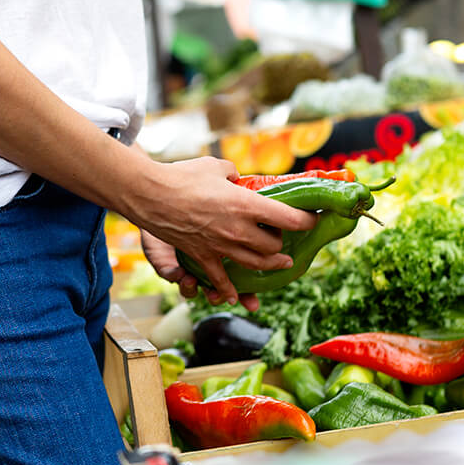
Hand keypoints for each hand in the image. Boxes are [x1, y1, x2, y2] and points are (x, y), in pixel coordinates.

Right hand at [121, 157, 316, 307]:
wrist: (150, 194)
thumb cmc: (183, 176)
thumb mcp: (215, 167)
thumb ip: (232, 174)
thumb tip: (237, 179)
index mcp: (246, 204)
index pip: (289, 218)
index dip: (307, 221)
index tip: (313, 220)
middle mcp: (238, 229)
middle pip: (273, 246)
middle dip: (283, 243)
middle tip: (286, 237)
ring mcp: (221, 247)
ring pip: (255, 264)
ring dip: (270, 265)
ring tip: (280, 263)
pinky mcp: (202, 257)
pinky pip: (220, 280)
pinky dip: (228, 291)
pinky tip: (236, 297)